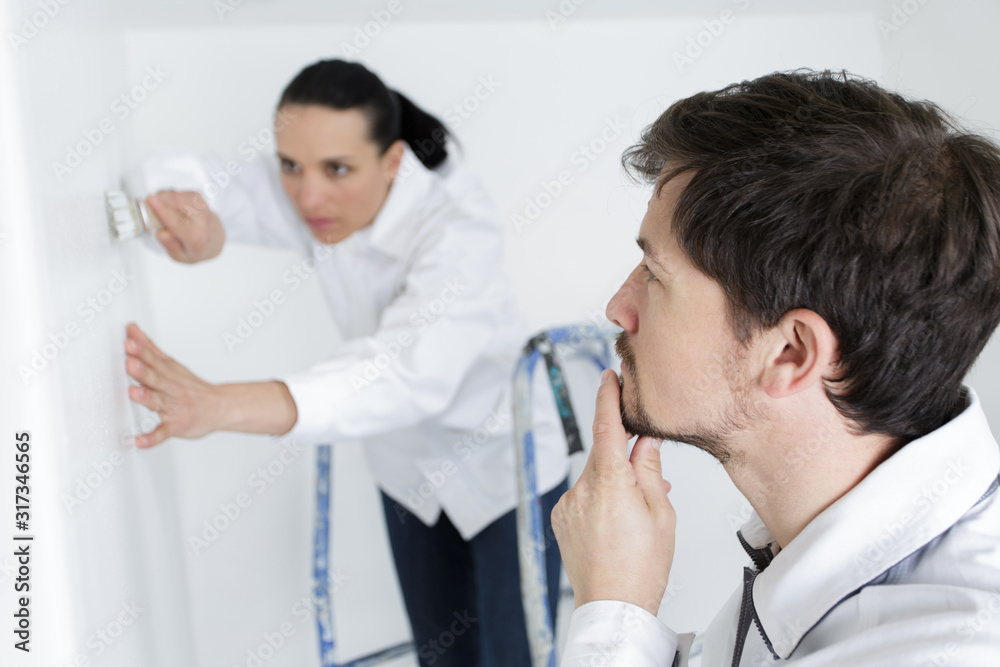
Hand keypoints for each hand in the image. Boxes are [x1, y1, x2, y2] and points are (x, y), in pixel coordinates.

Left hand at [124, 322, 220, 447]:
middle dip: (143, 371)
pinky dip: (152, 438)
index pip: (153, 359)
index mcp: (168, 372)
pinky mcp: (177, 426)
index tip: (128, 342)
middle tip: (130, 363)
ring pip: (159, 402)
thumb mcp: (170, 363)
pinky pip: (163, 433)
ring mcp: (174, 408)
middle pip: (155, 378)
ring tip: (134, 392)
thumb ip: (148, 347)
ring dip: (146, 397)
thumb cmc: (190, 387)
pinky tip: (139, 441)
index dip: (141, 351)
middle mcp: (171, 388)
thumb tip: (131, 328)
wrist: (220, 407)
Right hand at [145, 189, 224, 262]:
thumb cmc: (195, 249)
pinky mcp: (203, 201)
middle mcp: (203, 223)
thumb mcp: (181, 257)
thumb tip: (161, 233)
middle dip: (162, 200)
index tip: (150, 200)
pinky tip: (170, 203)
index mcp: (196, 239)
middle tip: (149, 203)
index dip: (163, 210)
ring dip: (167, 197)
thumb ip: (171, 246)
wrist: (214, 242)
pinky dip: (174, 196)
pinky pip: (186, 193)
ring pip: (183, 196)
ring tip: (159, 204)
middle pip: (180, 204)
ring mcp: (205, 210)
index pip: (178, 223)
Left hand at [551, 369, 675, 615]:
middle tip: (649, 476)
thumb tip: (644, 440)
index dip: (608, 397)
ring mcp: (568, 506)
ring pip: (595, 477)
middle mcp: (582, 490)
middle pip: (604, 454)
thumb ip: (649, 468)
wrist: (613, 606)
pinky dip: (600, 499)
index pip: (606, 427)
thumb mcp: (660, 512)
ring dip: (614, 483)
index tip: (609, 376)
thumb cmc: (642, 567)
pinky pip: (583, 496)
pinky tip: (617, 523)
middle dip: (624, 457)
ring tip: (636, 514)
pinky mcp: (562, 519)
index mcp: (610, 483)